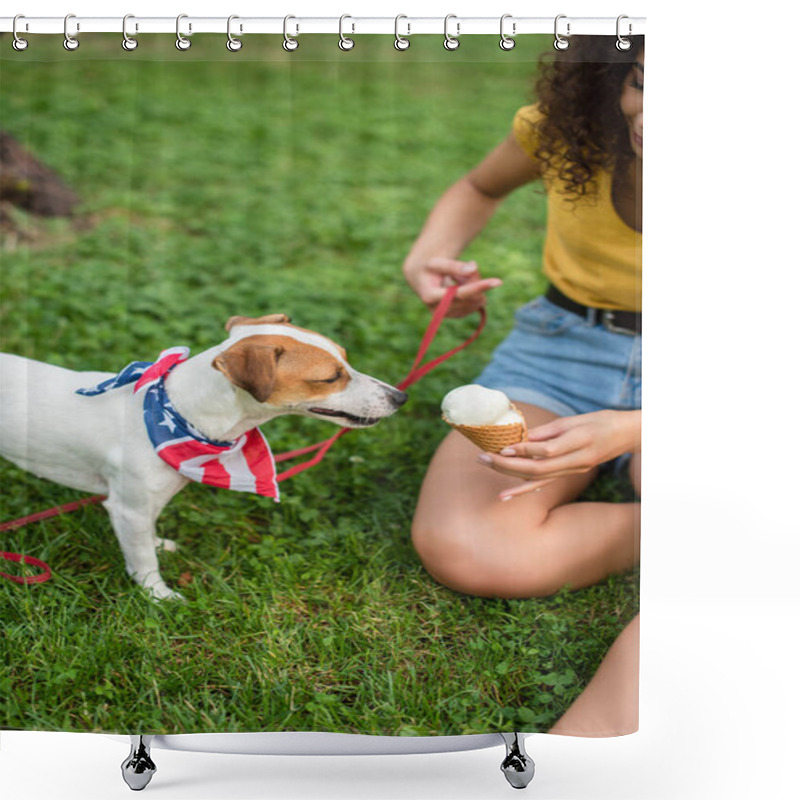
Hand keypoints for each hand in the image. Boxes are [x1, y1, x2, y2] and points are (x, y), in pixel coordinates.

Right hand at [407, 258, 501, 317]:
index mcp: (431, 296)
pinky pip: (475, 305)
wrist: (422, 278)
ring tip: (460, 276)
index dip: (479, 287)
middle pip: (471, 297)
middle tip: (469, 266)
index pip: (460, 294)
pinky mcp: (456, 316)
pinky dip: (473, 292)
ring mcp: (448, 315)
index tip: (498, 281)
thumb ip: (454, 265)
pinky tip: (462, 284)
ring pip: (476, 301)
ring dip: (474, 285)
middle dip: (475, 280)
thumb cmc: (428, 268)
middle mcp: (439, 310)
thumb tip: (474, 268)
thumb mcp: (437, 262)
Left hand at [478, 410, 640, 500]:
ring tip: (488, 469)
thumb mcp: (576, 419)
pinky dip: (525, 489)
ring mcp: (574, 470)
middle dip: (508, 465)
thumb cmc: (601, 421)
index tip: (502, 447)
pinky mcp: (571, 474)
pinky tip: (507, 494)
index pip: (547, 451)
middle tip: (483, 457)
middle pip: (538, 468)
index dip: (523, 450)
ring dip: (510, 477)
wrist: (627, 435)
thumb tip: (523, 437)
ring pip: (539, 479)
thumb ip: (550, 430)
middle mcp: (577, 460)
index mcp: (580, 441)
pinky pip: (545, 483)